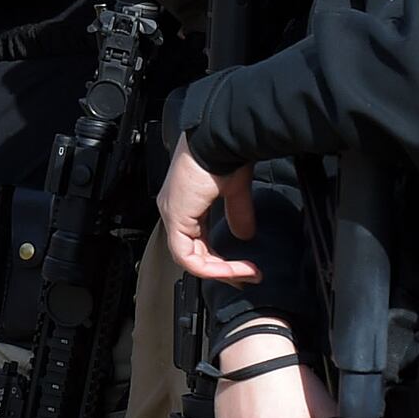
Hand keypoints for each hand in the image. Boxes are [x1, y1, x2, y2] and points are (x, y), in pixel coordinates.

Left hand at [160, 141, 257, 281]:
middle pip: (191, 254)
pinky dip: (211, 267)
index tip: (244, 267)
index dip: (218, 258)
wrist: (220, 139)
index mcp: (185, 202)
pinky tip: (233, 269)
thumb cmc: (225, 154)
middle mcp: (174, 209)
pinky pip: (187, 256)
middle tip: (246, 277)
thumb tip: (245, 234)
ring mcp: (172, 215)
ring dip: (220, 271)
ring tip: (245, 274)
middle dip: (221, 270)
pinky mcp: (176, 219)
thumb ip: (238, 213)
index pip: (195, 241)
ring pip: (189, 259)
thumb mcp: (234, 190)